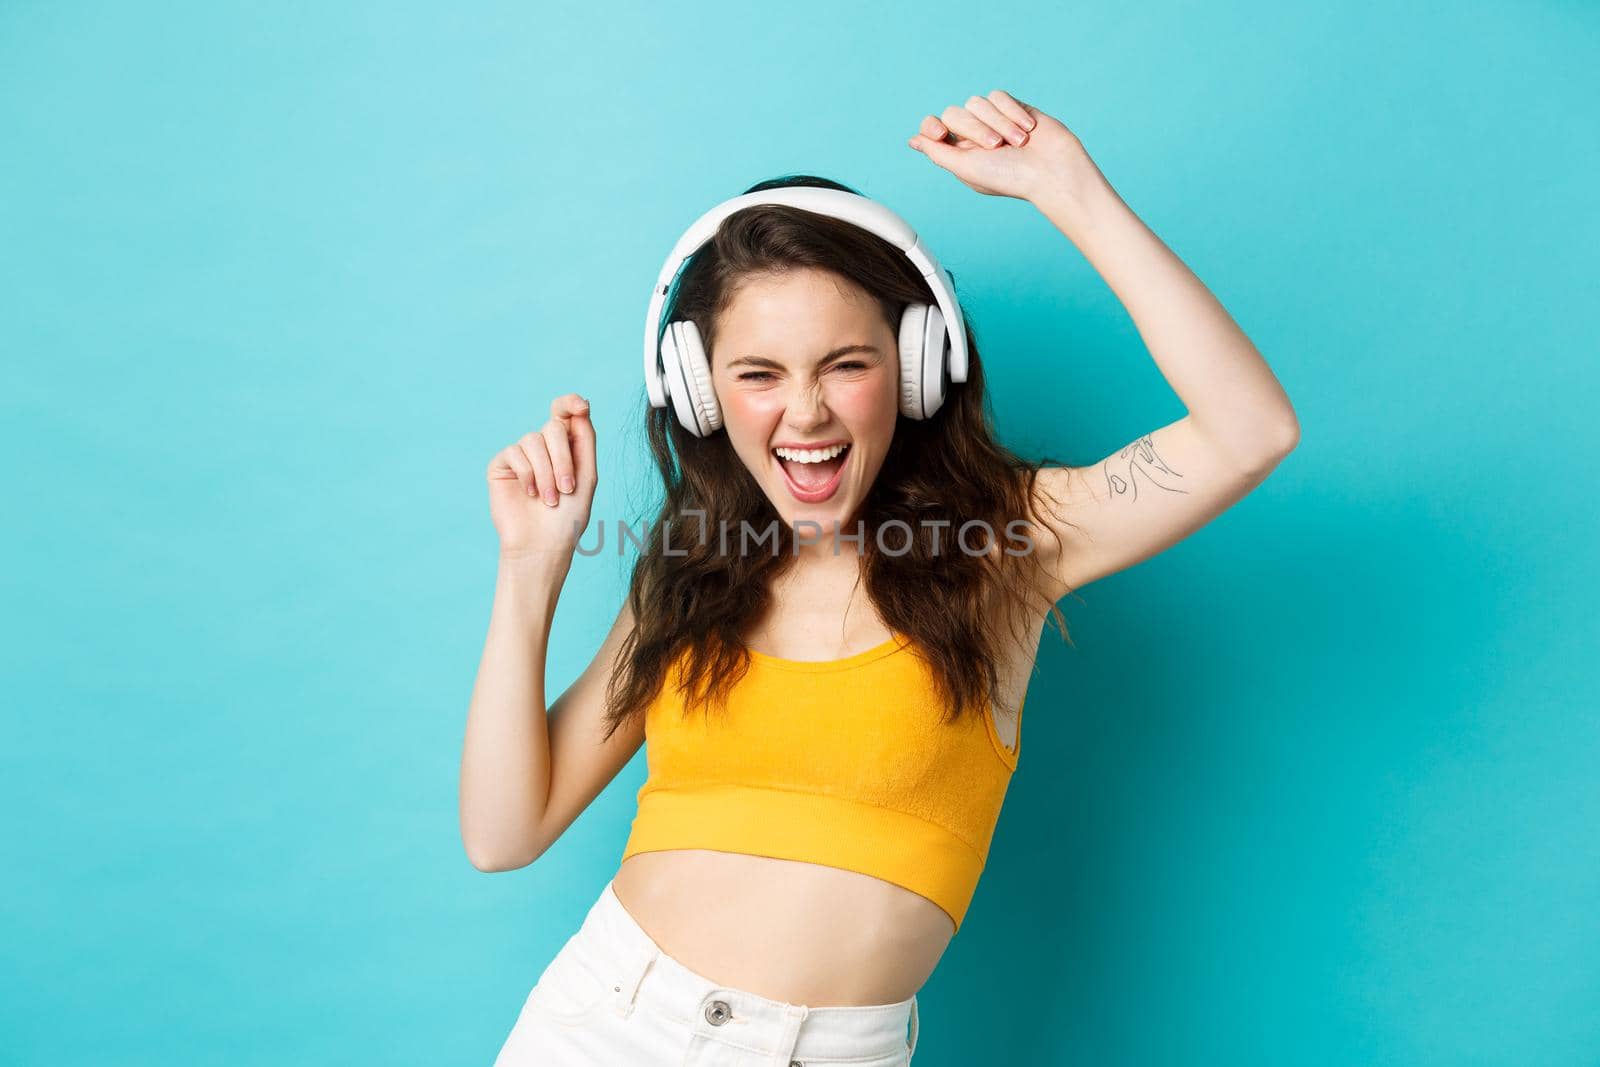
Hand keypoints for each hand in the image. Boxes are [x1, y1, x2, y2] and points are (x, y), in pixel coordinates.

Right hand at [485, 393, 597, 565]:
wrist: (542, 544)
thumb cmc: (568, 516)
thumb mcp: (586, 475)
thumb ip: (585, 439)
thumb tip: (582, 404)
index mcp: (566, 447)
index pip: (565, 413)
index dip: (571, 403)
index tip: (581, 406)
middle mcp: (543, 447)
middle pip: (553, 427)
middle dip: (563, 459)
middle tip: (567, 489)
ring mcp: (521, 454)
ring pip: (533, 440)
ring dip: (547, 473)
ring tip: (549, 499)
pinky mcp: (501, 465)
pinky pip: (515, 454)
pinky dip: (528, 475)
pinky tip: (530, 495)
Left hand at [907, 90, 1105, 207]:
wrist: (1052, 170)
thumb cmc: (1011, 177)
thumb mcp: (967, 169)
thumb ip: (938, 152)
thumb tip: (913, 140)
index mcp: (959, 153)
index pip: (932, 128)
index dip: (931, 126)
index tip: (941, 134)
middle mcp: (973, 135)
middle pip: (954, 113)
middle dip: (975, 129)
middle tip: (996, 147)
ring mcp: (993, 120)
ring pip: (977, 102)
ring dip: (998, 122)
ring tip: (1017, 143)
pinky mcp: (1013, 107)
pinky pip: (998, 96)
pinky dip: (1011, 112)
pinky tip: (1027, 130)